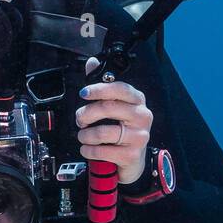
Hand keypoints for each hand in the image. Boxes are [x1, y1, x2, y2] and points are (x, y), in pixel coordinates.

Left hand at [75, 58, 151, 187]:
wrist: (132, 160)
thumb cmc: (121, 129)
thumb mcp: (114, 106)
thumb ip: (102, 85)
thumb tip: (92, 62)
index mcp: (137, 101)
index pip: (120, 89)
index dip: (99, 89)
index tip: (84, 93)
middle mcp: (142, 116)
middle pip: (108, 108)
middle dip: (86, 113)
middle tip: (80, 120)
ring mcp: (139, 137)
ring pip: (102, 132)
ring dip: (85, 135)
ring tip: (83, 136)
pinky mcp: (132, 155)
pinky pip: (102, 150)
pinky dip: (89, 150)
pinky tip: (87, 148)